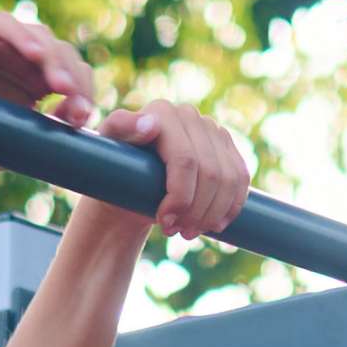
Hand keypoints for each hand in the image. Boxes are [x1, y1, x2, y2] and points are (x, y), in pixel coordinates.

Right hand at [0, 11, 98, 196]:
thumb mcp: (31, 132)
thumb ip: (59, 118)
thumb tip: (86, 111)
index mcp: (32, 74)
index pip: (68, 69)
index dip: (82, 88)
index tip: (84, 115)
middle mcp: (15, 53)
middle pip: (57, 51)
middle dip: (70, 76)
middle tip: (76, 104)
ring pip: (36, 37)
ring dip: (53, 60)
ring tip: (60, 88)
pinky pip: (3, 24)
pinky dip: (22, 37)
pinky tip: (37, 56)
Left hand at [84, 96, 250, 243]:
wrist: (129, 188)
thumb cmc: (113, 175)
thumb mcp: (104, 156)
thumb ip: (120, 130)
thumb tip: (151, 125)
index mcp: (162, 112)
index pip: (186, 161)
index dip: (181, 198)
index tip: (164, 224)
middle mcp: (189, 115)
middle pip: (210, 173)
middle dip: (196, 211)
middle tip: (177, 233)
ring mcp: (210, 129)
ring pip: (229, 178)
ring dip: (213, 213)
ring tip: (191, 232)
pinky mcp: (226, 146)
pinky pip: (241, 178)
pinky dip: (232, 206)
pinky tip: (216, 224)